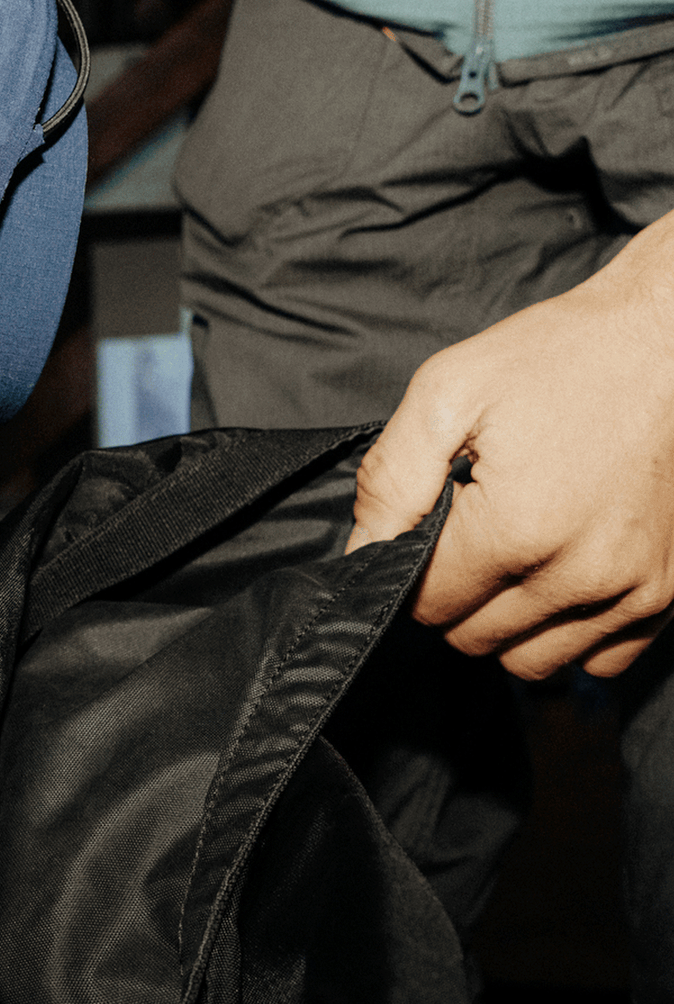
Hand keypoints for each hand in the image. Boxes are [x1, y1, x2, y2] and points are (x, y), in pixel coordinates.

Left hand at [348, 211, 673, 679]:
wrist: (654, 342)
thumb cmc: (547, 359)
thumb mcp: (444, 394)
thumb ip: (390, 481)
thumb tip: (360, 552)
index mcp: (516, 530)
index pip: (427, 605)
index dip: (408, 569)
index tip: (426, 524)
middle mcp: (580, 576)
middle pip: (474, 639)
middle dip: (451, 594)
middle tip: (464, 528)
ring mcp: (632, 592)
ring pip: (532, 661)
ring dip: (504, 621)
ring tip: (507, 550)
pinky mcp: (666, 593)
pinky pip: (600, 659)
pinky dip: (566, 633)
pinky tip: (552, 575)